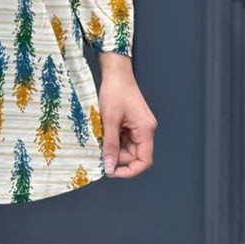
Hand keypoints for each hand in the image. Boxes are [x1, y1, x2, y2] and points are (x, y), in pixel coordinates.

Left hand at [97, 52, 156, 177]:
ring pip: (126, 147)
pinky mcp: (131, 122)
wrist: (115, 72)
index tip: (111, 172)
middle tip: (98, 151)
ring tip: (99, 137)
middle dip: (116, 156)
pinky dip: (112, 138)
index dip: (129, 170)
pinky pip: (122, 137)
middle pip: (133, 155)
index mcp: (145, 130)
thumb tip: (109, 166)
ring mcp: (138, 126)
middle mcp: (145, 130)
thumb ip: (109, 144)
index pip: (144, 161)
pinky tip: (102, 131)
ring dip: (112, 146)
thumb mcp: (109, 120)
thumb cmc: (114, 91)